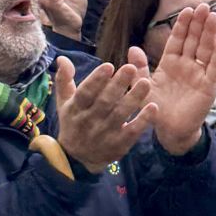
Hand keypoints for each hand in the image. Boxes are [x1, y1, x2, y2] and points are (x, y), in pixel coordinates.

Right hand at [55, 55, 155, 173]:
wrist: (78, 158)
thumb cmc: (73, 123)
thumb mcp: (64, 102)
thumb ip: (64, 79)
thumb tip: (62, 57)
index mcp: (76, 109)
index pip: (85, 93)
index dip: (96, 80)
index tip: (109, 66)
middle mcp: (89, 121)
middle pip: (105, 101)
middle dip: (118, 84)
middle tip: (131, 68)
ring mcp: (105, 134)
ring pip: (120, 114)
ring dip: (134, 98)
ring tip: (146, 82)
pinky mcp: (119, 144)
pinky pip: (132, 131)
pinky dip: (143, 120)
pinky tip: (153, 107)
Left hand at [147, 1, 215, 154]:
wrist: (170, 130)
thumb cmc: (156, 109)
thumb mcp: (144, 87)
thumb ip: (140, 68)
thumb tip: (132, 49)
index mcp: (171, 64)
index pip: (178, 40)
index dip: (183, 25)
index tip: (187, 10)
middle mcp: (187, 66)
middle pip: (195, 41)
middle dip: (200, 24)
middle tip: (205, 6)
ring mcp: (199, 75)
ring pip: (206, 50)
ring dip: (211, 34)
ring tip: (215, 17)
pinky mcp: (208, 87)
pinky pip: (214, 68)